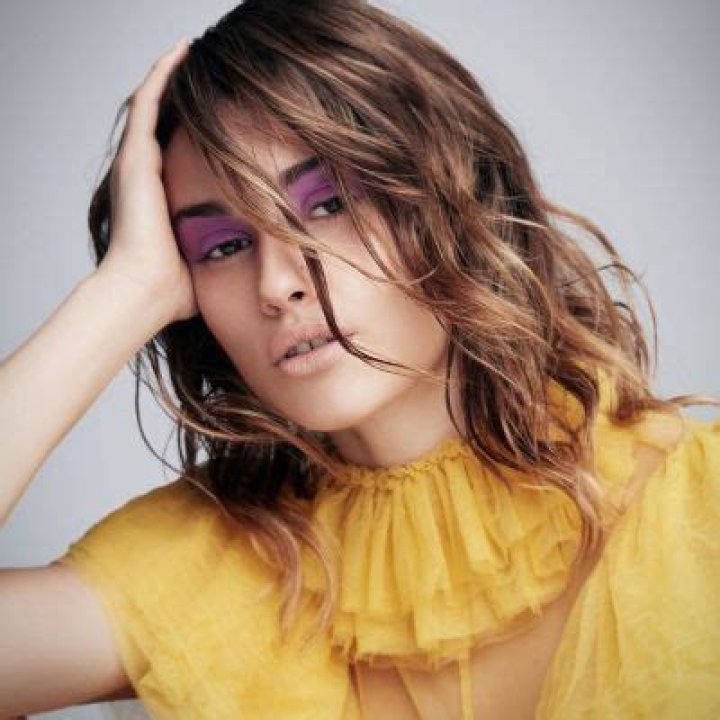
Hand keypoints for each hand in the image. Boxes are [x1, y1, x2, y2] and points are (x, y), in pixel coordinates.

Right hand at [97, 39, 197, 322]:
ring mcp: (137, 163)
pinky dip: (162, 74)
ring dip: (172, 76)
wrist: (147, 292)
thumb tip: (253, 272)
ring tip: (194, 49)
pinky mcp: (135, 157)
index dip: (194, 128)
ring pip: (154, 104)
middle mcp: (145, 174)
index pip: (177, 150)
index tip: (220, 113)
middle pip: (164, 122)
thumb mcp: (204, 262)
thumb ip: (220, 256)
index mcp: (159, 196)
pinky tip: (181, 50)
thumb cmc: (175, 289)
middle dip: (184, 96)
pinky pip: (148, 102)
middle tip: (211, 73)